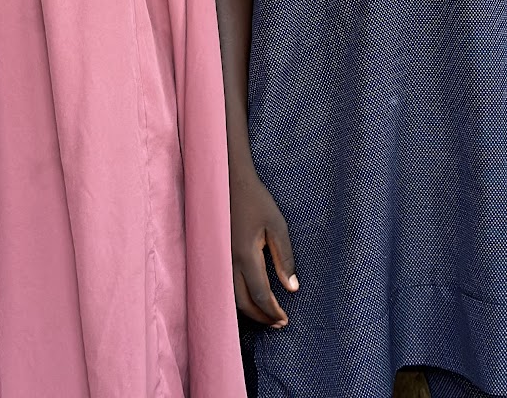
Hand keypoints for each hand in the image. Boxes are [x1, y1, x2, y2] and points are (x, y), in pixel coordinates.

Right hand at [229, 163, 298, 327]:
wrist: (227, 182)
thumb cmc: (256, 201)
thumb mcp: (277, 225)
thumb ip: (284, 258)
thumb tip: (292, 288)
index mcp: (246, 256)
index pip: (261, 295)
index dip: (273, 311)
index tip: (284, 320)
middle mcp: (228, 263)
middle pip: (243, 303)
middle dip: (261, 317)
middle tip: (277, 323)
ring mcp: (218, 260)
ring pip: (230, 297)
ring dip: (248, 311)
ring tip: (265, 315)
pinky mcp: (214, 256)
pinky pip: (224, 286)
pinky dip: (237, 298)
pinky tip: (248, 298)